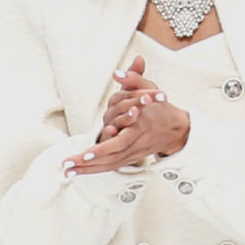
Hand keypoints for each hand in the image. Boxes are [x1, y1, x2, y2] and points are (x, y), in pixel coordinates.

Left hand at [67, 60, 190, 174]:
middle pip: (109, 158)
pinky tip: (78, 172)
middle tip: (68, 165)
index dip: (103, 149)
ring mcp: (133, 154)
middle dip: (87, 163)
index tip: (87, 153)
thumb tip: (118, 73)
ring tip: (68, 171)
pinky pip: (110, 166)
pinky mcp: (130, 158)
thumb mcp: (150, 89)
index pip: (120, 142)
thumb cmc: (161, 109)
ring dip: (87, 170)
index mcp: (139, 129)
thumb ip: (134, 79)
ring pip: (108, 165)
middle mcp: (135, 145)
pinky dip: (94, 170)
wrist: (176, 130)